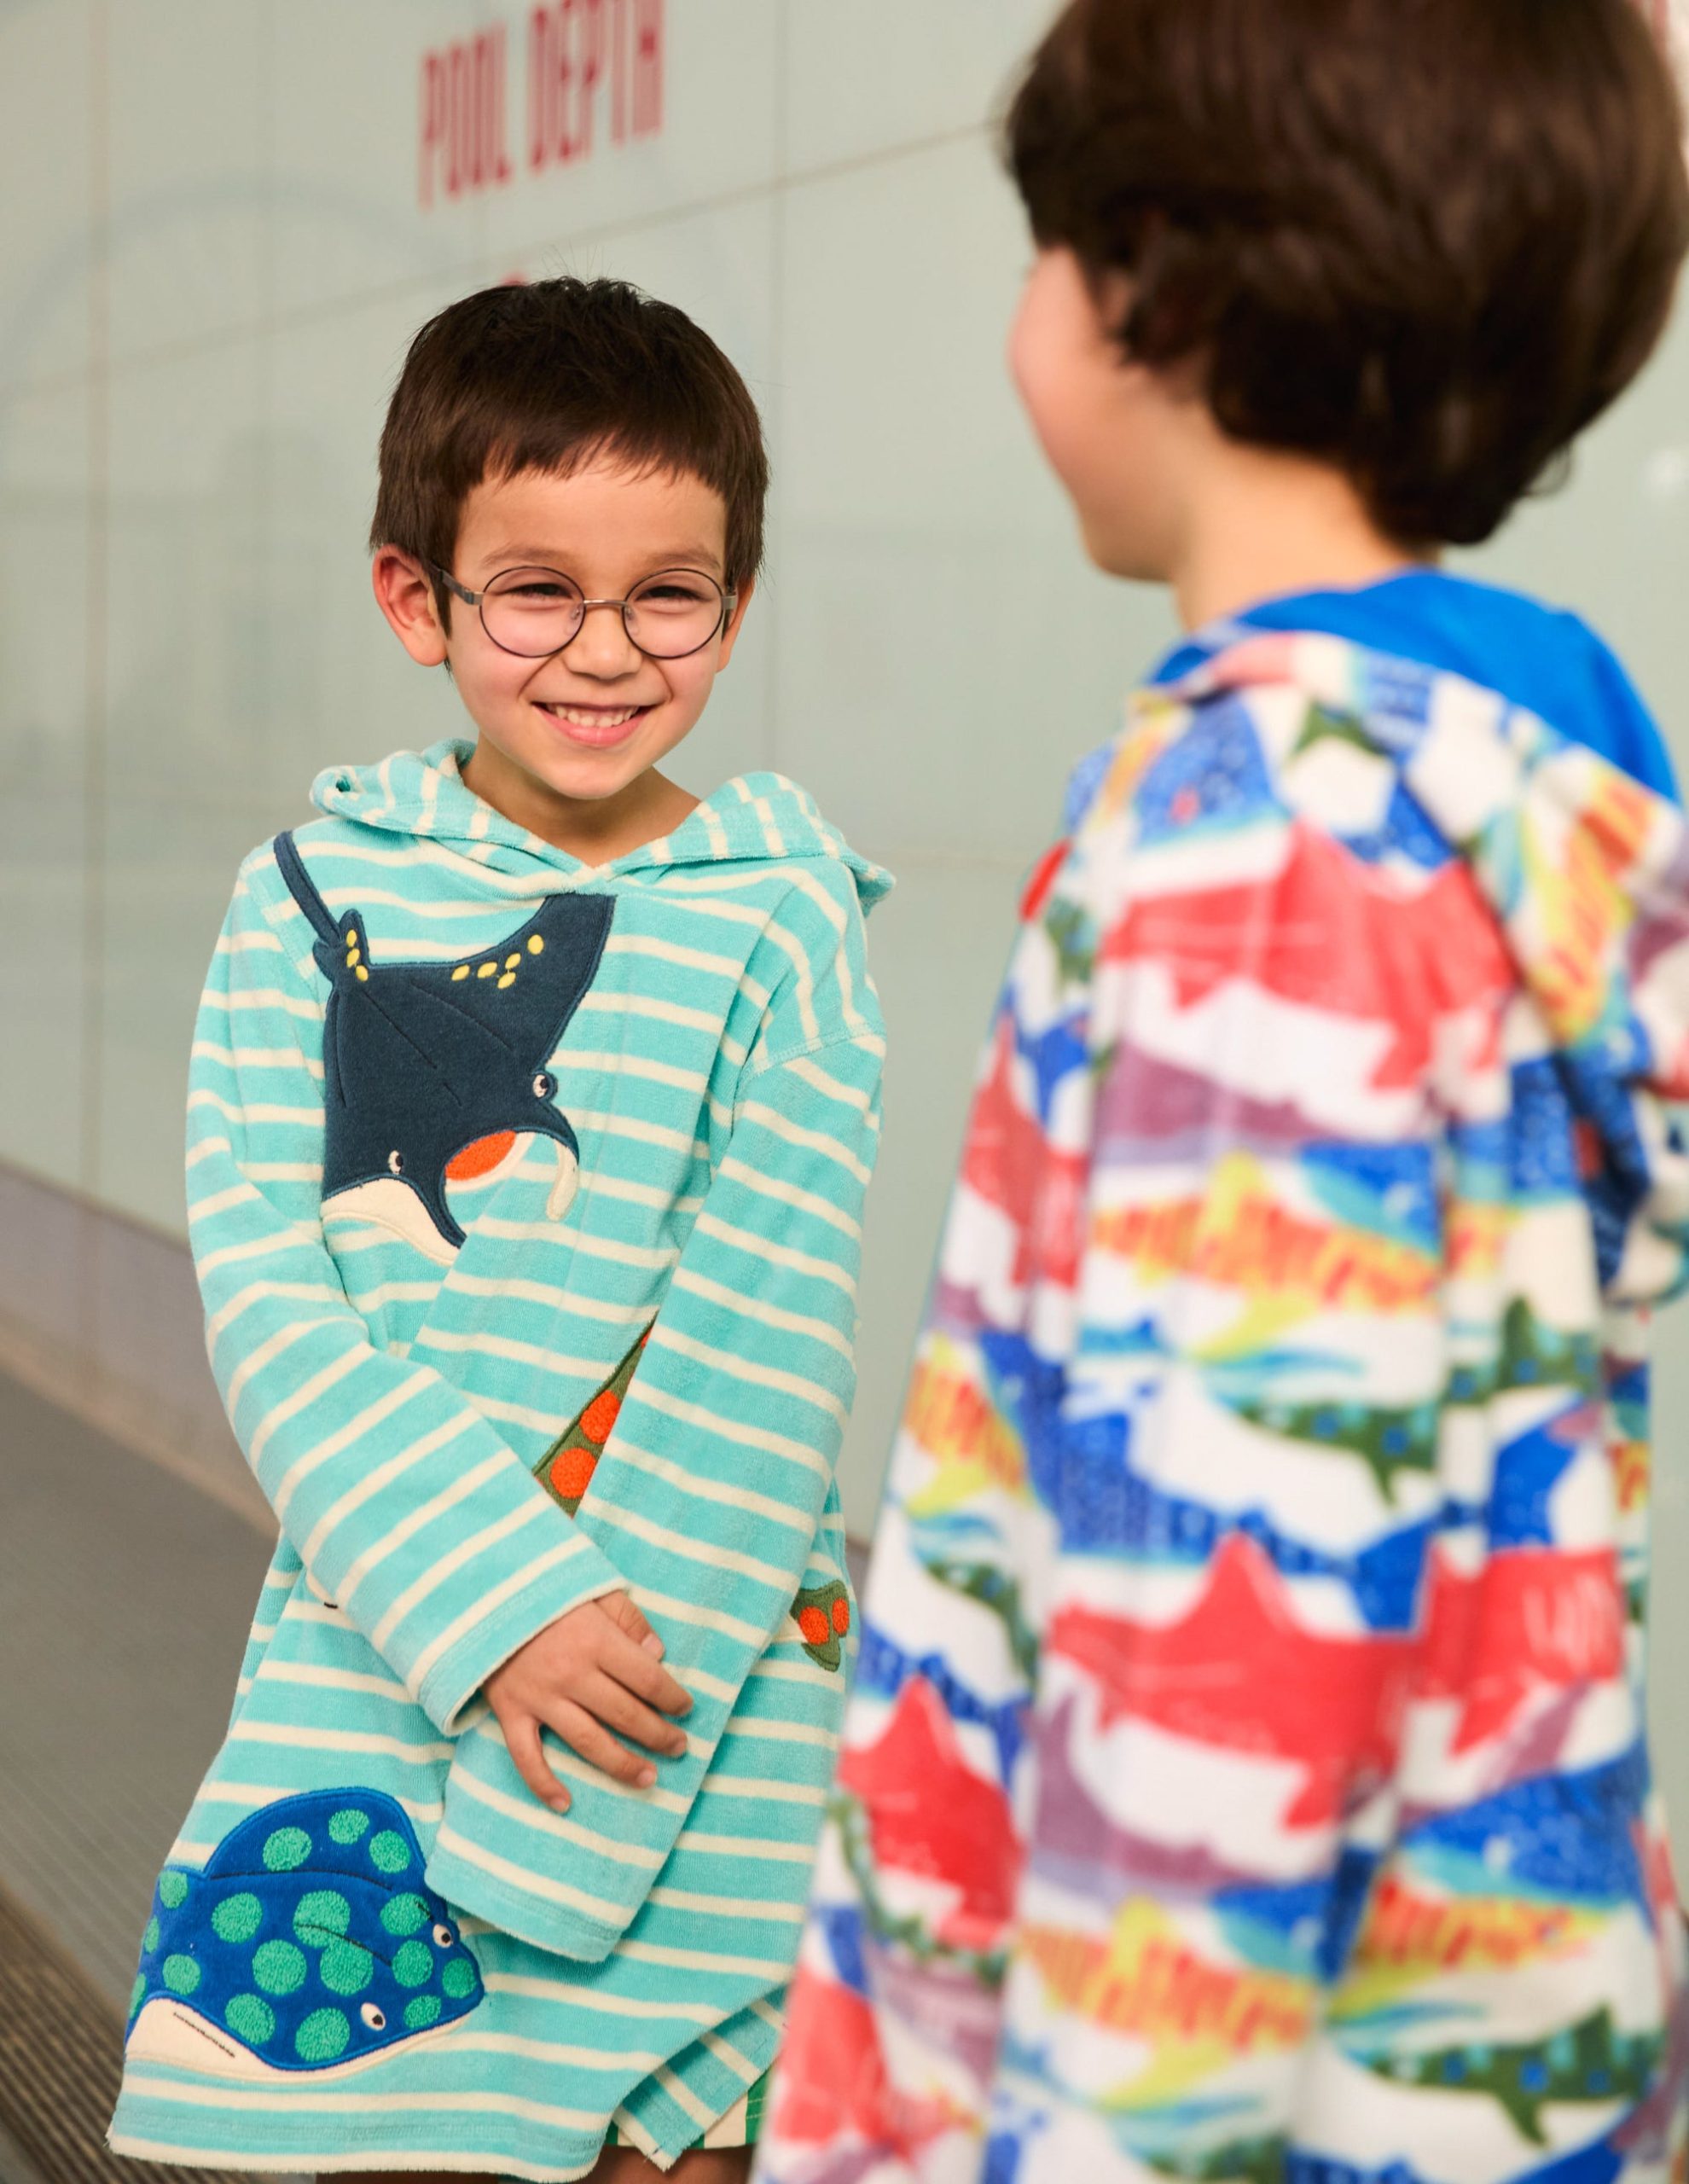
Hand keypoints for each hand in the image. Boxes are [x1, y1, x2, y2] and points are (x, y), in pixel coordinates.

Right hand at [484, 1593, 692, 1810]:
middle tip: (679, 1748)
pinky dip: (544, 1784)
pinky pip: (527, 1757)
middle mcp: (572, 1674)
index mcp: (596, 1641)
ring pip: (588, 1742)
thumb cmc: (543, 1589)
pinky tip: (565, 1804)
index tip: (686, 1709)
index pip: (647, 1679)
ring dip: (621, 1765)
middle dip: (658, 1735)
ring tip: (648, 1779)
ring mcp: (540, 1697)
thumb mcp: (593, 1587)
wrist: (480, 1593)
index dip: (672, 1698)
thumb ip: (628, 1618)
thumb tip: (658, 1653)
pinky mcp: (510, 1712)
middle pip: (625, 1715)